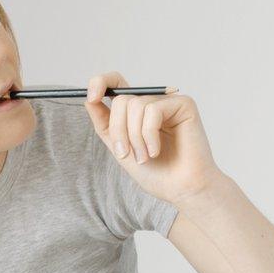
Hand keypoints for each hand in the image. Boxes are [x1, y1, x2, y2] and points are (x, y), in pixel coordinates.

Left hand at [83, 71, 222, 205]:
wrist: (181, 190)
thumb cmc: (157, 174)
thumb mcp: (120, 148)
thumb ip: (105, 124)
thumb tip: (89, 99)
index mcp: (136, 112)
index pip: (115, 84)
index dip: (100, 83)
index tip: (91, 97)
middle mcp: (152, 103)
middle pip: (121, 99)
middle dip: (118, 130)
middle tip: (126, 154)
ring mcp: (168, 102)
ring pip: (135, 105)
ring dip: (135, 137)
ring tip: (146, 157)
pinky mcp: (183, 104)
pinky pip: (153, 110)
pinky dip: (149, 135)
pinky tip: (156, 150)